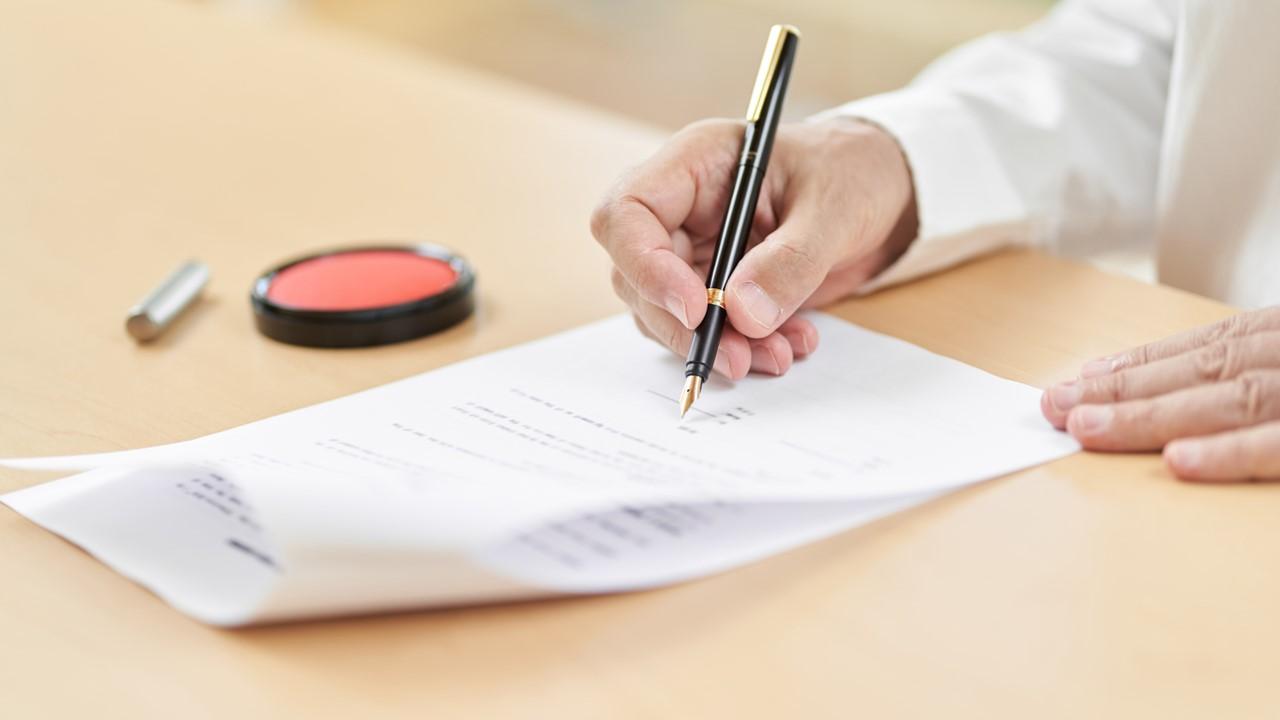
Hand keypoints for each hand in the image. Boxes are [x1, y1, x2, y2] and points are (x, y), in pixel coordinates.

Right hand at [590, 118, 916, 378]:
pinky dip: (743, 349)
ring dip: (716, 345)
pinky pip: (706, 330)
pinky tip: (790, 344)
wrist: (885, 194)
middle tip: (736, 357)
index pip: (627, 212)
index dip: (646, 265)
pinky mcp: (715, 289)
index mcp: (695, 163)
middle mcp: (682, 209)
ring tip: (779, 354)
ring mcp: (695, 251)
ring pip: (667, 313)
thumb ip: (791, 258)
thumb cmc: (854, 172)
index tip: (695, 308)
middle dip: (683, 325)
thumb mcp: (835, 207)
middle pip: (636, 275)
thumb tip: (744, 314)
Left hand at [1041, 307, 1279, 481]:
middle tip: (1057, 406)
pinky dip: (1229, 451)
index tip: (1083, 378)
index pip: (1210, 345)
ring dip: (1153, 415)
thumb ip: (1256, 368)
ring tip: (1088, 429)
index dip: (1143, 363)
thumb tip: (1166, 388)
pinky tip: (1177, 461)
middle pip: (1206, 370)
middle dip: (1126, 389)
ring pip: (1232, 399)